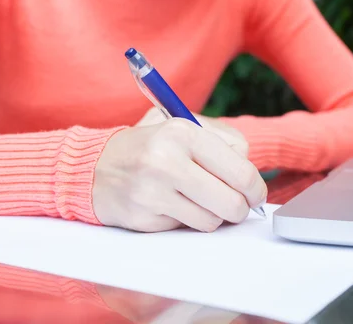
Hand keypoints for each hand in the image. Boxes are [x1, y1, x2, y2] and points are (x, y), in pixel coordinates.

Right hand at [92, 117, 266, 232]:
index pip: (241, 171)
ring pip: (212, 221)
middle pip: (231, 202)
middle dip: (240, 208)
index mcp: (182, 133)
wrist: (97, 168)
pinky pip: (187, 228)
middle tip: (237, 205)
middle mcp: (166, 161)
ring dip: (214, 215)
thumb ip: (222, 139)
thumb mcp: (183, 124)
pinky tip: (176, 206)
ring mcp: (153, 192)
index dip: (255, 188)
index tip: (254, 193)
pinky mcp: (144, 217)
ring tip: (201, 201)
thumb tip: (250, 167)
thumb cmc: (149, 146)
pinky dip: (189, 221)